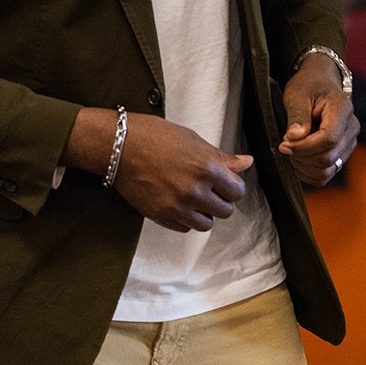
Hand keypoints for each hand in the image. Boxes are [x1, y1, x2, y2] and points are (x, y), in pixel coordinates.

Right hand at [65, 107, 251, 231]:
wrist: (119, 146)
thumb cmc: (155, 136)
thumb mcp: (194, 140)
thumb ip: (221, 157)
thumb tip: (246, 162)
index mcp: (207, 168)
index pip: (237, 191)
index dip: (233, 186)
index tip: (226, 182)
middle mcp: (195, 191)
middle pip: (225, 211)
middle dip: (220, 200)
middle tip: (210, 189)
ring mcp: (177, 206)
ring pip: (206, 224)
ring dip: (204, 213)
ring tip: (194, 198)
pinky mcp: (160, 216)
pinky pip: (184, 228)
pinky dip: (186, 219)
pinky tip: (179, 203)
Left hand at [278, 53, 358, 186]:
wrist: (319, 83)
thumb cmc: (309, 86)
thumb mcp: (297, 95)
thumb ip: (297, 117)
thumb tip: (294, 138)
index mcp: (343, 110)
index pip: (328, 139)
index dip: (304, 147)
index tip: (284, 143)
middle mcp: (351, 128)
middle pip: (328, 158)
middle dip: (301, 156)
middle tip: (285, 145)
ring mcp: (349, 143)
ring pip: (328, 170)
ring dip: (305, 166)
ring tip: (293, 151)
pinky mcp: (342, 154)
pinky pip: (327, 175)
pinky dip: (310, 173)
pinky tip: (299, 159)